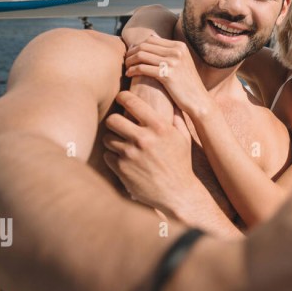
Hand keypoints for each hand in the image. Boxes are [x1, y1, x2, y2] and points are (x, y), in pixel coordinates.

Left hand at [102, 91, 199, 217]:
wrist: (177, 193)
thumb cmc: (181, 164)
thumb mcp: (184, 139)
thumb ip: (177, 119)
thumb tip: (173, 102)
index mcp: (159, 127)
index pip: (132, 102)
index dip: (123, 97)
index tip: (121, 98)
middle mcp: (143, 139)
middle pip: (112, 119)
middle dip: (115, 121)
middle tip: (119, 125)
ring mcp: (130, 154)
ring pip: (107, 138)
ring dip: (113, 140)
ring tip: (122, 144)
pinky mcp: (121, 169)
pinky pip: (107, 155)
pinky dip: (113, 157)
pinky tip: (124, 159)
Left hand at [124, 36, 209, 116]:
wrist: (198, 100)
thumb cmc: (187, 84)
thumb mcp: (182, 63)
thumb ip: (169, 51)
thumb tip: (152, 37)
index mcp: (180, 46)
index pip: (152, 39)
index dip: (138, 45)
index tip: (132, 54)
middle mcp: (177, 51)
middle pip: (145, 45)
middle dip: (132, 52)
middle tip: (126, 61)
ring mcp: (173, 62)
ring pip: (141, 55)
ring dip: (130, 61)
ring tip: (126, 67)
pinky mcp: (168, 74)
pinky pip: (143, 68)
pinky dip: (132, 70)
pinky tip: (129, 75)